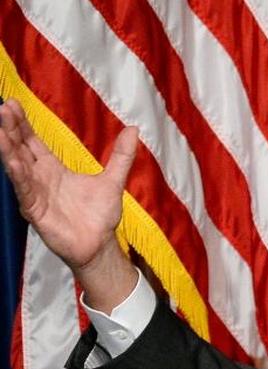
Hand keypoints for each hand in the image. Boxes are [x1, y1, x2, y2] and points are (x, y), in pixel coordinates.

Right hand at [0, 98, 139, 309]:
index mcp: (52, 169)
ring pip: (17, 168)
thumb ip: (121, 156)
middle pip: (20, 149)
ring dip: (9, 149)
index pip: (32, 142)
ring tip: (1, 130)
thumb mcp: (113, 180)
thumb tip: (134, 129)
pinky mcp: (36, 211)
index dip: (22, 125)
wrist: (100, 245)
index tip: (13, 104)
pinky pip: (25, 191)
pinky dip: (19, 177)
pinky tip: (14, 162)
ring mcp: (35, 194)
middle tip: (3, 108)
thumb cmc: (100, 215)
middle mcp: (39, 178)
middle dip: (11, 130)